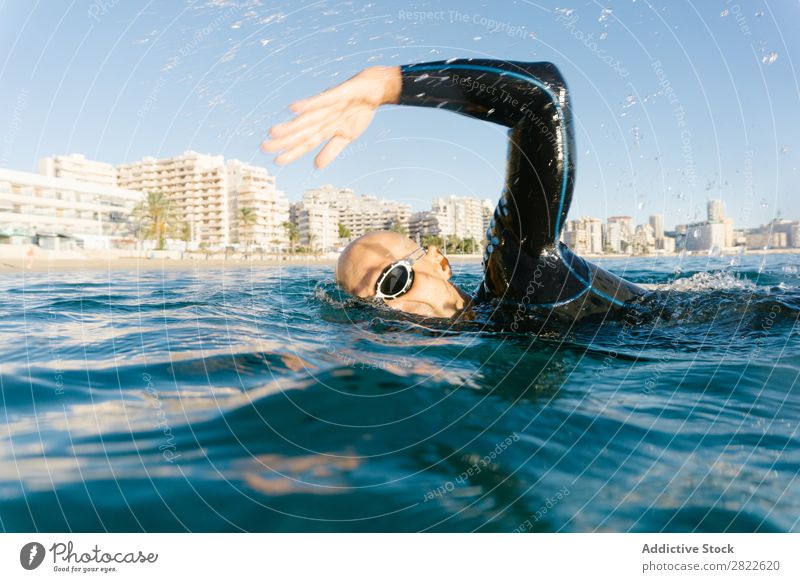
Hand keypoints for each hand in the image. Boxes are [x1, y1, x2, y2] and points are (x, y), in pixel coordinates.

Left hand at [261, 66, 400, 168]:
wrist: (376, 90)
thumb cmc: (359, 111)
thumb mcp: (348, 136)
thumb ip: (331, 150)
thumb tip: (316, 166)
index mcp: (324, 128)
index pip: (305, 143)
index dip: (292, 152)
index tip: (276, 162)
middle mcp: (321, 117)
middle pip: (300, 131)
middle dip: (283, 140)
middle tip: (264, 148)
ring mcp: (327, 106)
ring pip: (306, 118)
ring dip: (290, 125)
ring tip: (273, 132)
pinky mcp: (337, 95)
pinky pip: (320, 101)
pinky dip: (307, 105)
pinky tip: (293, 109)